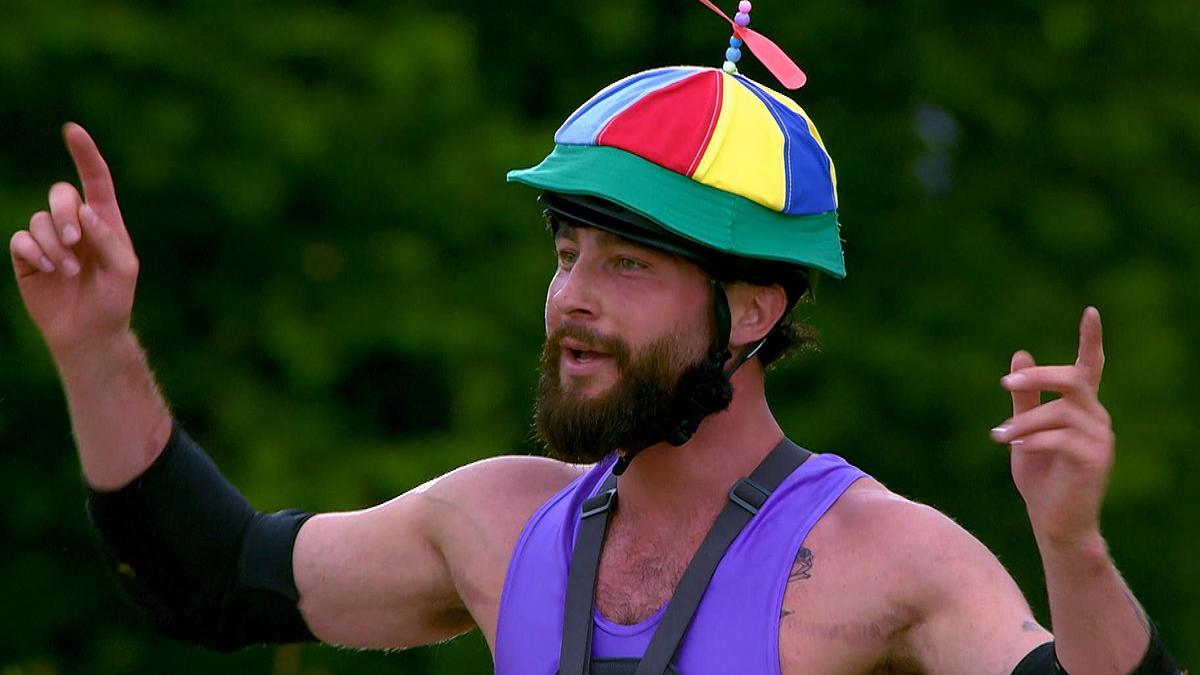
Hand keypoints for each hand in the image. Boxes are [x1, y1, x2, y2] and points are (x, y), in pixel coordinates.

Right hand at [9, 123, 138, 359]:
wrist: (89, 332)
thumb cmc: (113, 300)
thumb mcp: (123, 269)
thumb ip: (108, 238)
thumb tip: (85, 212)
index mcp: (105, 221)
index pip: (95, 180)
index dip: (85, 154)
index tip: (72, 130)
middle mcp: (75, 225)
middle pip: (60, 194)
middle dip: (64, 213)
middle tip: (75, 241)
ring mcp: (50, 239)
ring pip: (39, 220)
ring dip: (54, 245)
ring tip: (68, 271)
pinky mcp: (28, 257)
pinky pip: (21, 240)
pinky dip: (34, 252)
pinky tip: (48, 269)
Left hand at [990, 307, 1113, 548]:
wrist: (1054, 521)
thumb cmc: (1041, 477)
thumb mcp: (1024, 430)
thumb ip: (1024, 397)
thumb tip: (1020, 354)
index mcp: (1081, 409)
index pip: (1090, 367)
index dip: (1091, 339)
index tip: (1090, 310)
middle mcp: (1096, 418)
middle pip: (1074, 380)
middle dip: (1038, 377)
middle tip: (1005, 386)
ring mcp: (1100, 439)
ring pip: (1061, 412)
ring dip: (1024, 421)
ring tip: (999, 436)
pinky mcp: (1096, 460)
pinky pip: (1062, 438)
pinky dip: (1034, 439)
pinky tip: (1016, 447)